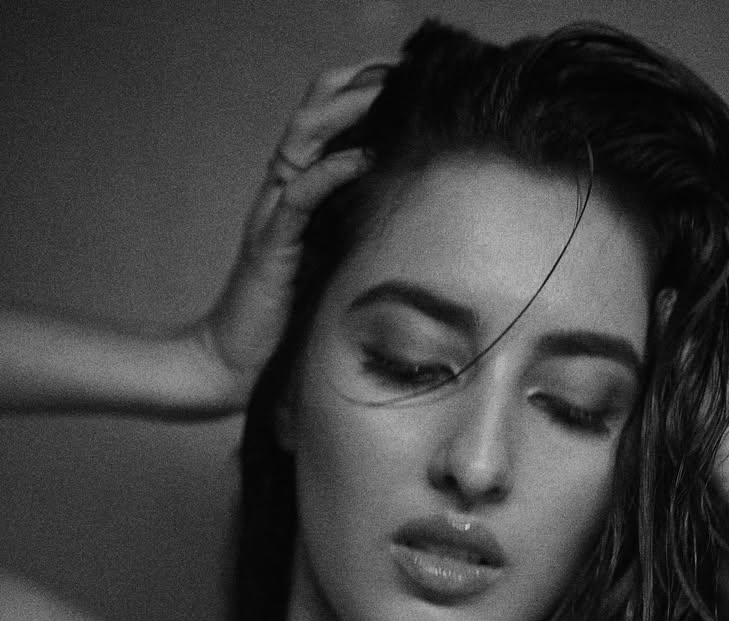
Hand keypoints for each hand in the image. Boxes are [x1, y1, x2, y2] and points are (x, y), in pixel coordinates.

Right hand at [184, 61, 389, 410]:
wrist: (237, 360)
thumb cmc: (291, 319)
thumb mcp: (335, 262)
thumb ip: (357, 229)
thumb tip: (409, 212)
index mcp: (297, 192)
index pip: (323, 122)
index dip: (358, 91)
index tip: (405, 76)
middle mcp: (281, 192)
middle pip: (312, 115)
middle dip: (355, 86)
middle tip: (401, 70)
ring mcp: (272, 214)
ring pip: (302, 141)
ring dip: (345, 113)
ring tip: (385, 94)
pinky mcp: (272, 245)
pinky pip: (300, 196)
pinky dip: (332, 173)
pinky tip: (364, 158)